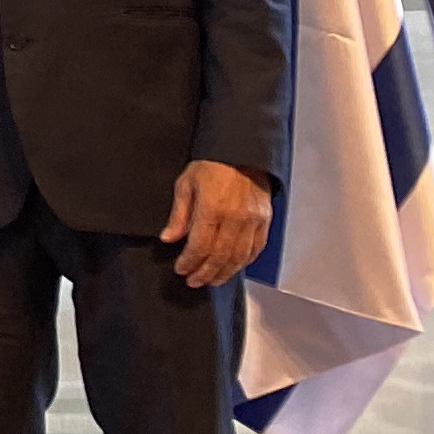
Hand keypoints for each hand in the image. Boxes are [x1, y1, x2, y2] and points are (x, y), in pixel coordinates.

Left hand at [163, 159, 273, 288]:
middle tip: (194, 281)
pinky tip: (233, 267)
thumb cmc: (213, 165)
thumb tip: (168, 238)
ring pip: (239, 257)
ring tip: (211, 279)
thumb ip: (179, 214)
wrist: (242, 152)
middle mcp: (235, 218)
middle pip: (220, 256)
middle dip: (205, 272)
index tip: (180, 269)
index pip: (199, 245)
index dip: (189, 261)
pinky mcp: (264, 221)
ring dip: (224, 272)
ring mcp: (253, 221)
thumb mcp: (186, 184)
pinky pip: (255, 249)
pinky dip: (243, 262)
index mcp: (213, 208)